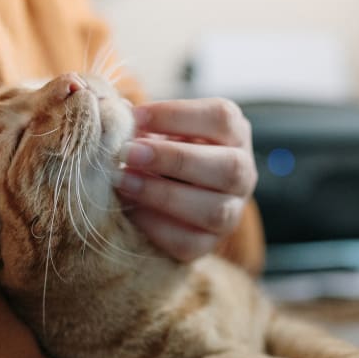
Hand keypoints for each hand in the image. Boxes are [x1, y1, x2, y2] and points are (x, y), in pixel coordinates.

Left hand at [116, 98, 256, 261]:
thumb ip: (142, 122)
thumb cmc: (161, 151)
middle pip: (228, 166)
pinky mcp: (209, 243)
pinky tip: (130, 210)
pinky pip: (190, 242)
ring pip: (214, 210)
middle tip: (128, 152)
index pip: (221, 117)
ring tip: (123, 181)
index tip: (134, 116)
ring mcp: (231, 212)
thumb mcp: (159, 129)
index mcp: (234, 134)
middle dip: (174, 158)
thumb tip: (115, 114)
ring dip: (163, 195)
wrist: (165, 197)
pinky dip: (156, 226)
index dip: (177, 114)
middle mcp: (243, 173)